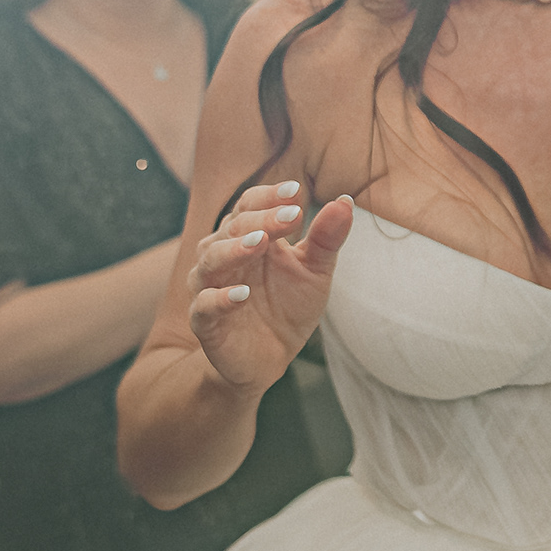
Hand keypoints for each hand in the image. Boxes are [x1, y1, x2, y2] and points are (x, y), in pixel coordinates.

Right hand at [190, 183, 349, 391]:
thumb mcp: (314, 272)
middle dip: (262, 219)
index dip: (270, 197)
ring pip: (211, 260)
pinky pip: (204, 305)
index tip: (296, 192)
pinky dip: (220, 298)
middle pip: (233, 227)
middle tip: (291, 216)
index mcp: (248, 236)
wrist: (269, 359)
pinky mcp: (204, 320)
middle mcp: (223, 255)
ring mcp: (210, 287)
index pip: (251, 205)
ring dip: (234, 249)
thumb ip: (326, 240)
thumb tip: (345, 202)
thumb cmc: (288, 307)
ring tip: (260, 242)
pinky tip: (242, 294)